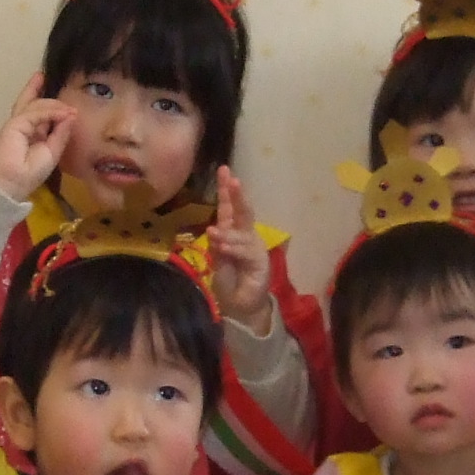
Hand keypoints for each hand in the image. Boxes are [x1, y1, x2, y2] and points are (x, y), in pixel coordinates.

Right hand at [0, 76, 77, 201]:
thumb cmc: (31, 173)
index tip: (62, 102)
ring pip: (36, 106)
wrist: (12, 183)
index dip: (48, 105)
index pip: (37, 114)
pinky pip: (36, 113)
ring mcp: (17, 124)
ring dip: (54, 106)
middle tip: (41, 76)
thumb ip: (60, 133)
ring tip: (70, 110)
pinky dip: (51, 112)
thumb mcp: (52, 151)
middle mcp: (22, 127)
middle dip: (34, 88)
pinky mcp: (14, 124)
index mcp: (30, 134)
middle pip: (28, 102)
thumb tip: (70, 115)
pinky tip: (64, 113)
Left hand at [208, 167, 274, 334]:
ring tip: (214, 234)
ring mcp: (254, 247)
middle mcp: (246, 235)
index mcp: (233, 231)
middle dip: (237, 195)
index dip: (227, 190)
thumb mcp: (217, 258)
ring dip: (227, 234)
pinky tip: (224, 247)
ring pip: (242, 233)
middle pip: (243, 212)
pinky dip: (234, 248)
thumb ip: (219, 243)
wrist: (241, 304)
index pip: (230, 207)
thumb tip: (216, 230)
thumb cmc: (228, 279)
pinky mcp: (260, 261)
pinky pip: (246, 251)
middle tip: (232, 179)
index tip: (224, 170)